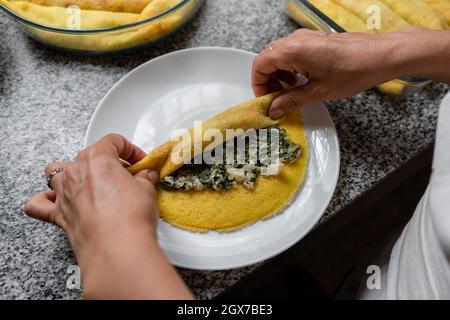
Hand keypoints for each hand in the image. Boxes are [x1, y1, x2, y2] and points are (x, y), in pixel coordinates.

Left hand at [25, 134, 191, 298]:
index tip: (140, 162)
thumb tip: (145, 175)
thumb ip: (144, 177)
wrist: (117, 248)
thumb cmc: (129, 217)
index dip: (131, 150)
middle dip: (109, 162)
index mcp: (97, 158)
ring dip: (72, 173)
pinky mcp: (59, 216)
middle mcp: (75, 172)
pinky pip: (39, 204)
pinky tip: (55, 199)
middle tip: (126, 175)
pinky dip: (45, 200)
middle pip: (89, 155)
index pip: (113, 141)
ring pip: (56, 171)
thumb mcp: (146, 189)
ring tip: (89, 180)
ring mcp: (64, 193)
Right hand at [252, 27, 449, 118]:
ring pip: (278, 55)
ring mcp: (304, 37)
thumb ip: (291, 100)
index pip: (260, 64)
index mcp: (293, 51)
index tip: (266, 100)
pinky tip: (300, 81)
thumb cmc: (353, 71)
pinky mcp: (313, 39)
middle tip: (277, 99)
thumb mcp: (318, 91)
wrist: (380, 56)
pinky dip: (289, 68)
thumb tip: (273, 110)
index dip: (258, 84)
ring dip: (278, 75)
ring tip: (290, 92)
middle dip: (268, 81)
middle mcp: (295, 39)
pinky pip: (291, 52)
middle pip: (267, 59)